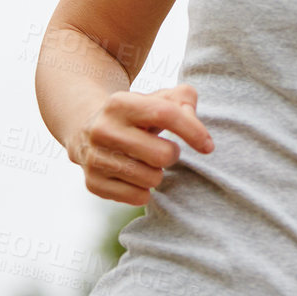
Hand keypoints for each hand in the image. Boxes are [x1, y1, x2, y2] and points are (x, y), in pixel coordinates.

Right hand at [69, 83, 213, 205]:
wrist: (88, 130)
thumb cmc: (137, 115)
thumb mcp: (157, 98)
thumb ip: (183, 99)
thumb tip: (192, 121)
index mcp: (120, 103)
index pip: (166, 114)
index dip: (193, 130)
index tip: (208, 146)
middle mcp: (103, 129)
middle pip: (162, 154)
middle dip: (172, 154)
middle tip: (164, 150)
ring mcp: (95, 158)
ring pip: (152, 179)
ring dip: (158, 173)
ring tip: (146, 161)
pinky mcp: (93, 184)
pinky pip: (138, 197)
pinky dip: (144, 190)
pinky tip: (135, 176)